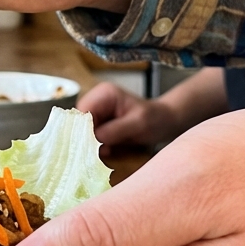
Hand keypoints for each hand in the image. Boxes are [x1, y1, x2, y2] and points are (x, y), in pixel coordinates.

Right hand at [78, 68, 229, 153]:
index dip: (82, 129)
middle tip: (98, 152)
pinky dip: (96, 145)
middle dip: (86, 137)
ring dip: (91, 143)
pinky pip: (90, 135)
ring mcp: (98, 111)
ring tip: (106, 151)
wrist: (165, 122)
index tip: (89, 146)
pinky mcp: (100, 122)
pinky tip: (107, 151)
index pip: (83, 111)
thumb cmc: (155, 119)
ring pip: (82, 130)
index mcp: (104, 93)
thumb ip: (116, 130)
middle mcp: (97, 99)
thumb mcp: (138, 124)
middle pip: (79, 121)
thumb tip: (95, 138)